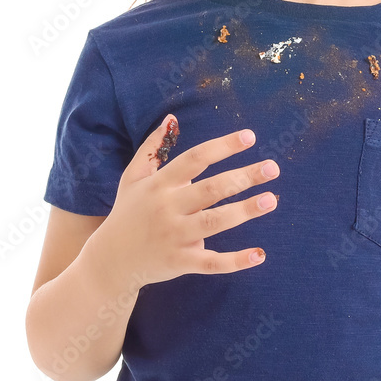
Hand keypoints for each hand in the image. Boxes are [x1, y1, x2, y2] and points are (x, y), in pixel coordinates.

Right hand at [89, 116, 279, 289]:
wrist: (108, 263)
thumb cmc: (127, 214)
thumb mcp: (132, 177)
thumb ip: (152, 148)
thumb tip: (172, 117)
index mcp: (160, 184)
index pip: (195, 158)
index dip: (222, 146)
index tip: (250, 136)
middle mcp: (167, 208)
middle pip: (211, 189)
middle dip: (243, 177)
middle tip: (273, 167)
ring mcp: (174, 236)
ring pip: (214, 222)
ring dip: (244, 211)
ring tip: (271, 200)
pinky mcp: (179, 262)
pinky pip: (211, 262)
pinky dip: (235, 261)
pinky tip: (259, 255)